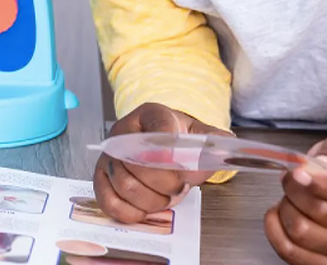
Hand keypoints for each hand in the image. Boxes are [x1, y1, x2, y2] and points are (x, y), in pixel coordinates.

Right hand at [94, 102, 232, 223]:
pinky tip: (145, 209)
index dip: (172, 152)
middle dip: (165, 183)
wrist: (163, 147)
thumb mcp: (202, 136)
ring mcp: (109, 155)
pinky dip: (129, 211)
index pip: (160, 128)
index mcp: (151, 114)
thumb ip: (218, 144)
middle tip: (179, 186)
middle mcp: (123, 132)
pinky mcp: (101, 177)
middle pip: (139, 163)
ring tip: (165, 197)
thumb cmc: (181, 142)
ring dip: (151, 199)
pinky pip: (107, 199)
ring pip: (125, 185)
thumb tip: (225, 155)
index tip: (184, 167)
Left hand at [264, 136, 326, 264]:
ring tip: (290, 197)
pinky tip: (278, 214)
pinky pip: (291, 253)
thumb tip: (310, 169)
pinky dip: (275, 230)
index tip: (297, 173)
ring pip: (301, 232)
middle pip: (319, 211)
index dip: (319, 184)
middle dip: (294, 189)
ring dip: (285, 209)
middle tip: (291, 178)